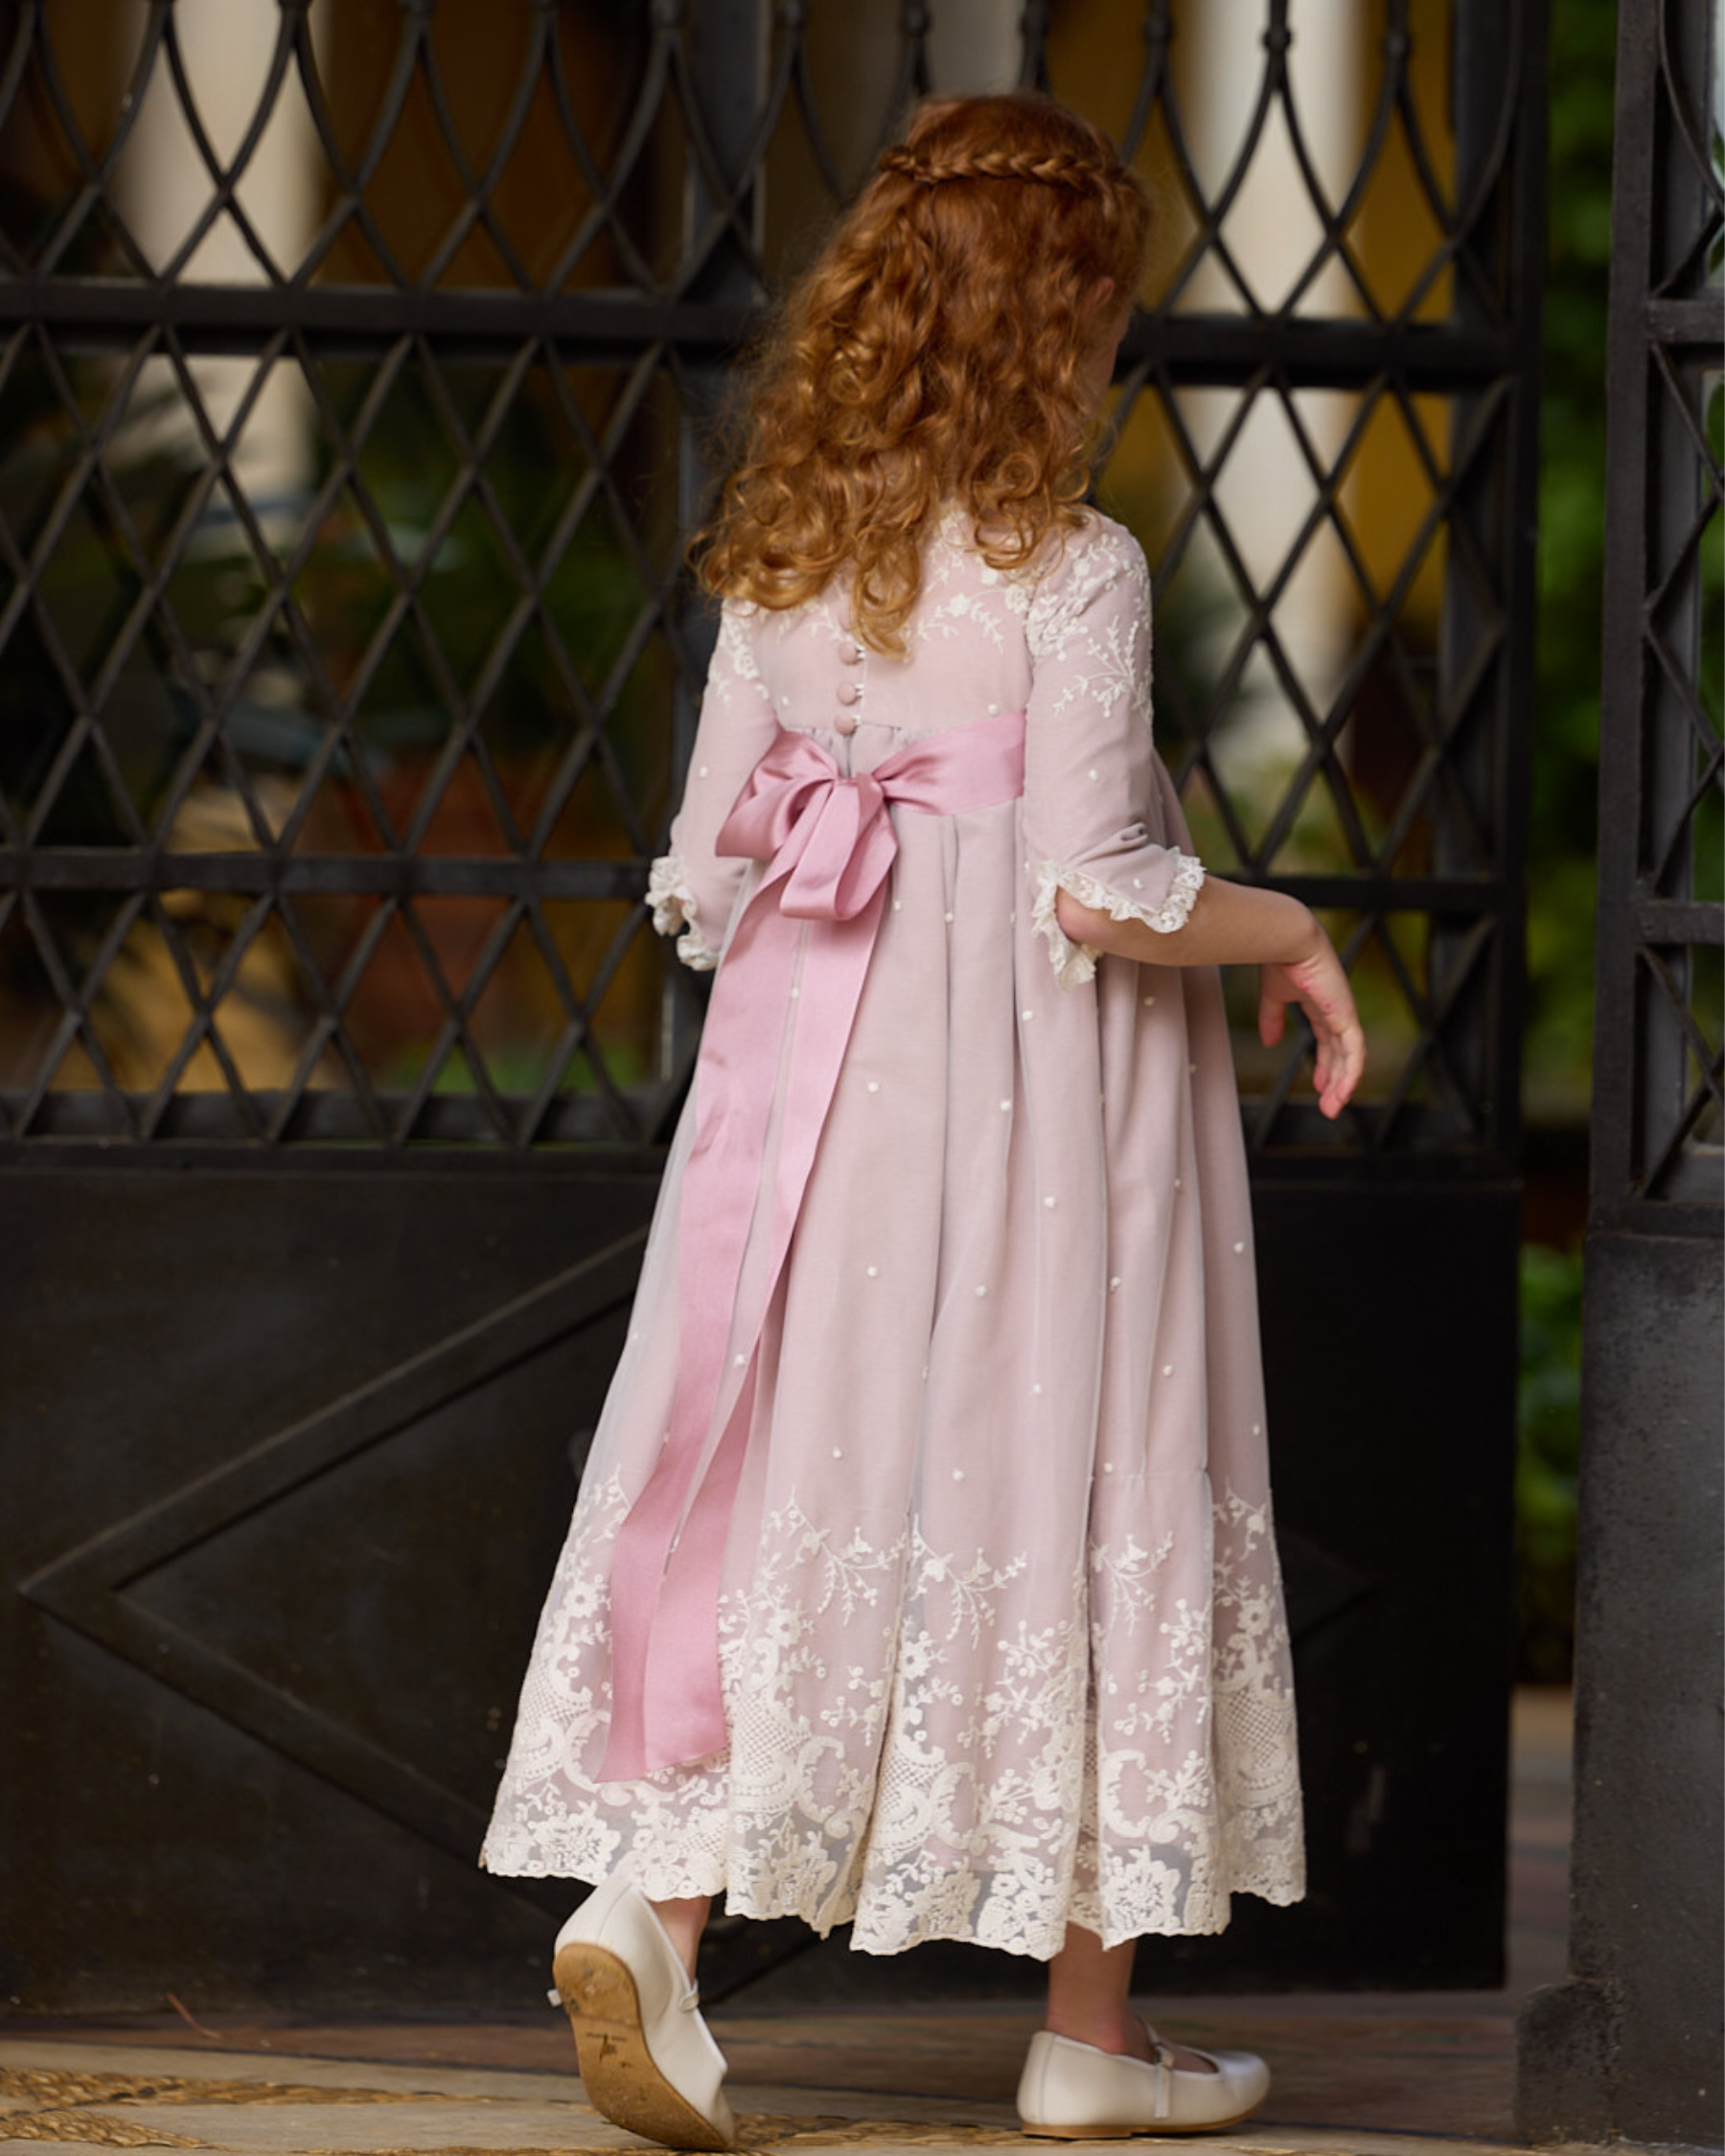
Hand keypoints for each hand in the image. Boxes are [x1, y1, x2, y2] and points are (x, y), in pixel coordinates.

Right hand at [1258, 924, 1364, 1119]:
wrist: (1288, 940)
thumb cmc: (1279, 958)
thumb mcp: (1273, 996)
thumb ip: (1272, 1019)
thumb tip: (1268, 1042)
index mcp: (1320, 1004)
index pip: (1328, 1040)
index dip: (1324, 1064)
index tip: (1319, 1085)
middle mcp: (1337, 1010)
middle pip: (1341, 1053)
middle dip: (1335, 1080)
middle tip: (1329, 1105)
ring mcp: (1344, 1013)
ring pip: (1350, 1057)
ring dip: (1343, 1084)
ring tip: (1333, 1106)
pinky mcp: (1347, 1016)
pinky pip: (1354, 1051)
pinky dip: (1351, 1072)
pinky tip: (1344, 1090)